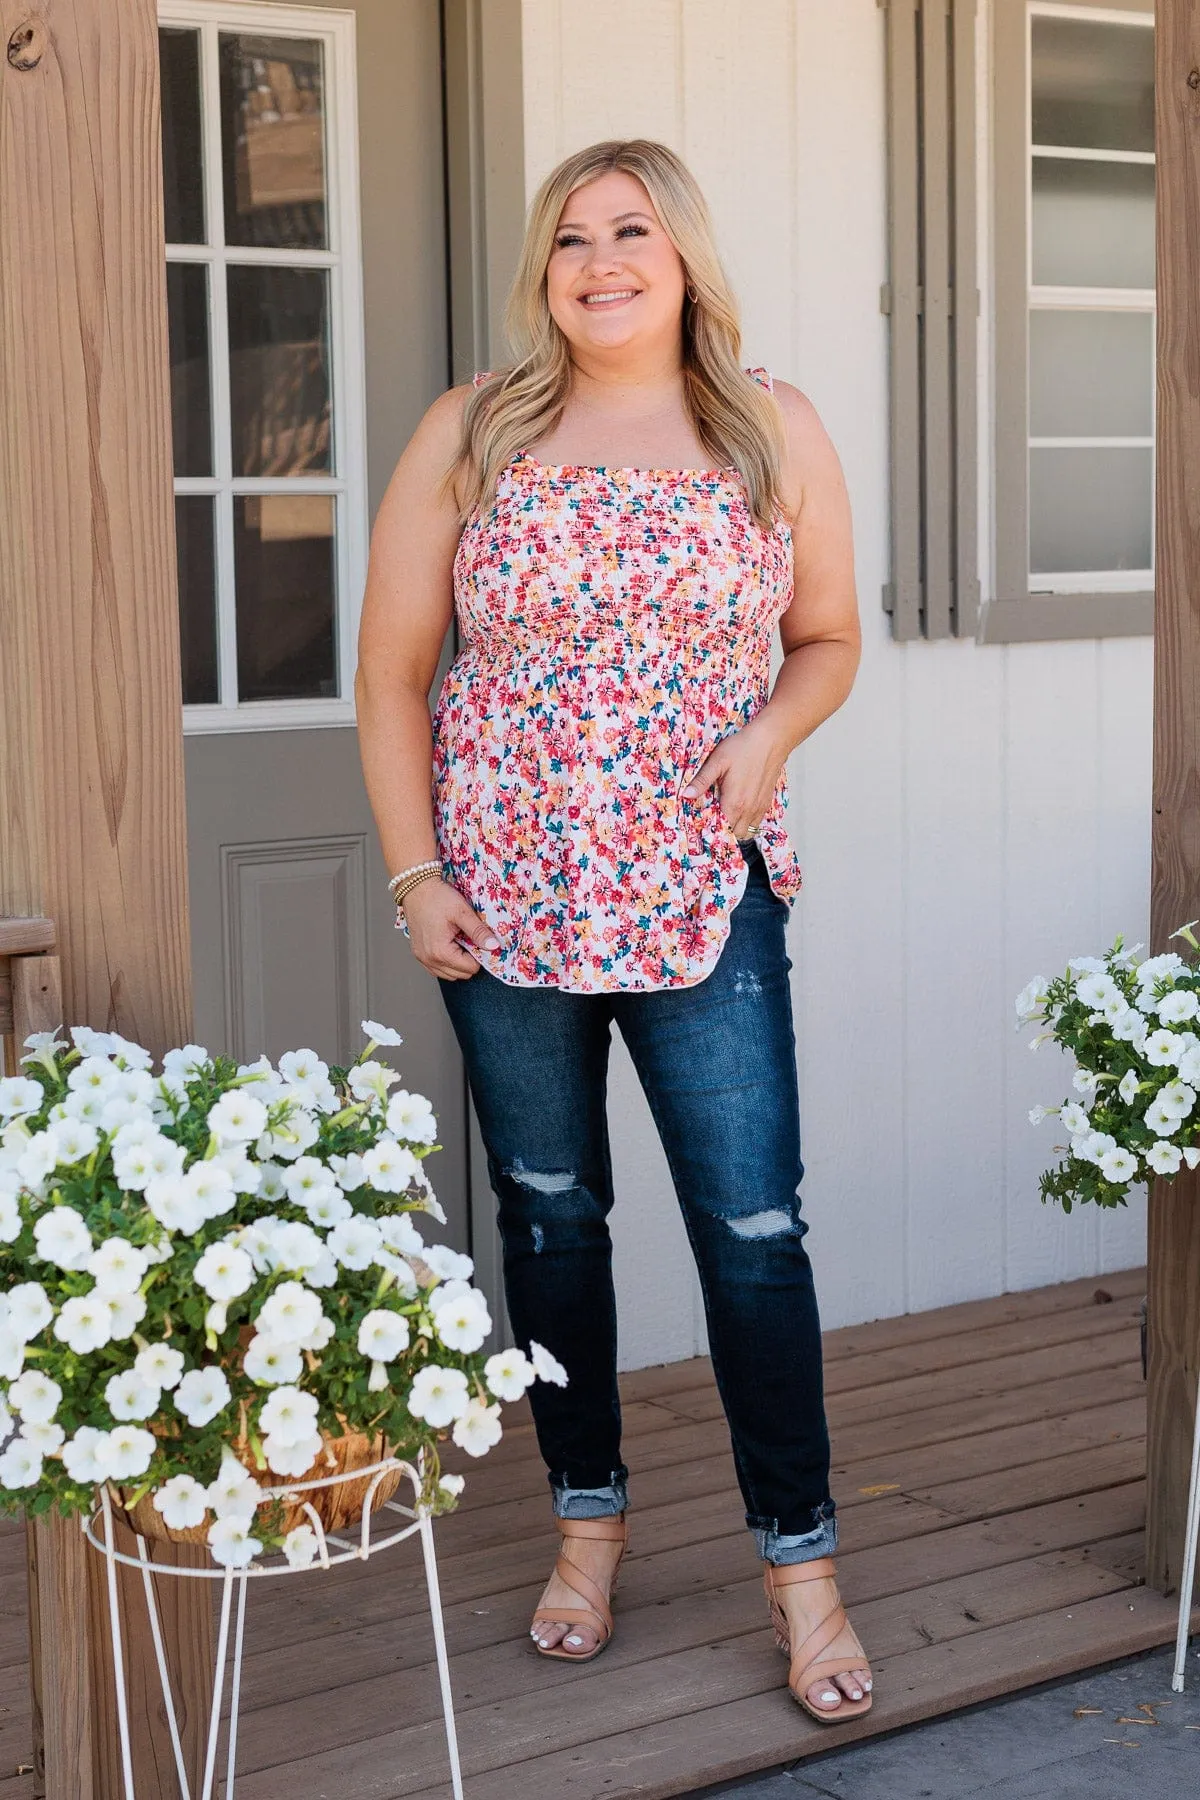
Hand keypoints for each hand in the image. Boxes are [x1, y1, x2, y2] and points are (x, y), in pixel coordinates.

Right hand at [402, 879, 499, 979]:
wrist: (416, 887)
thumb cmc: (437, 897)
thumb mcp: (462, 912)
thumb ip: (479, 932)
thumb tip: (493, 946)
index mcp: (440, 952)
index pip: (470, 968)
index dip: (479, 955)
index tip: (479, 940)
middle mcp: (429, 959)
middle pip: (461, 974)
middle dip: (469, 960)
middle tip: (470, 939)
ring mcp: (422, 958)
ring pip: (449, 974)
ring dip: (458, 963)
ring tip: (459, 941)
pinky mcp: (418, 954)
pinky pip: (437, 969)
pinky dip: (446, 962)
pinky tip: (450, 946)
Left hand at [681, 718, 787, 838]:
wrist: (771, 739)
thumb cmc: (743, 748)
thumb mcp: (717, 761)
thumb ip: (702, 780)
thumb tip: (685, 795)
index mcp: (734, 802)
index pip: (721, 830)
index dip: (711, 831)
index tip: (702, 826)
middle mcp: (748, 809)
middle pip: (734, 834)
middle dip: (723, 831)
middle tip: (712, 819)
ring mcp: (759, 807)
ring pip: (747, 831)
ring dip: (736, 827)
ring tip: (725, 815)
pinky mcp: (766, 802)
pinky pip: (756, 822)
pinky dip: (747, 821)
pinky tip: (738, 808)